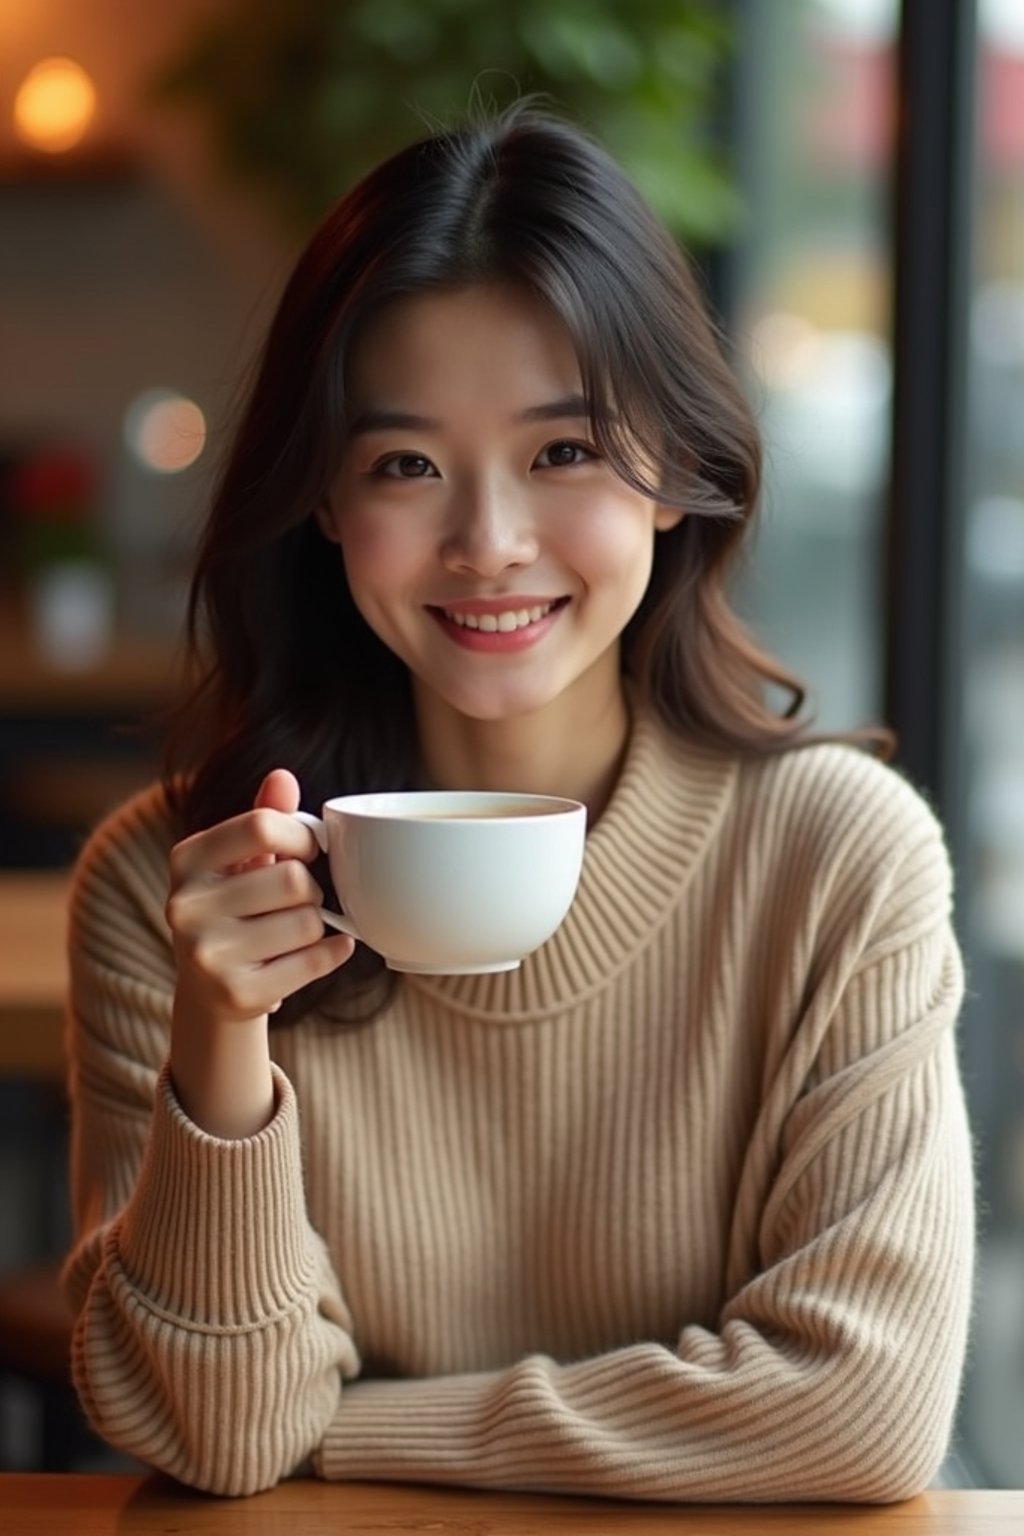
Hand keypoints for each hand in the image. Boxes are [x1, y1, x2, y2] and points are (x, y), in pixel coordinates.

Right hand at [167, 770, 353, 1137]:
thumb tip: (283, 777)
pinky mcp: (235, 994)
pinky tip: (327, 949)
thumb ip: (264, 816)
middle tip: (300, 899)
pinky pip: (315, 960)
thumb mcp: (240, 858)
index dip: (302, 835)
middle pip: (294, 879)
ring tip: (295, 930)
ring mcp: (206, 955)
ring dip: (317, 924)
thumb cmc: (235, 907)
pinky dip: (333, 952)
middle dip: (311, 888)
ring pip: (308, 921)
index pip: (262, 826)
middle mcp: (185, 906)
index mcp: (186, 859)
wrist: (211, 989)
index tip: (311, 849)